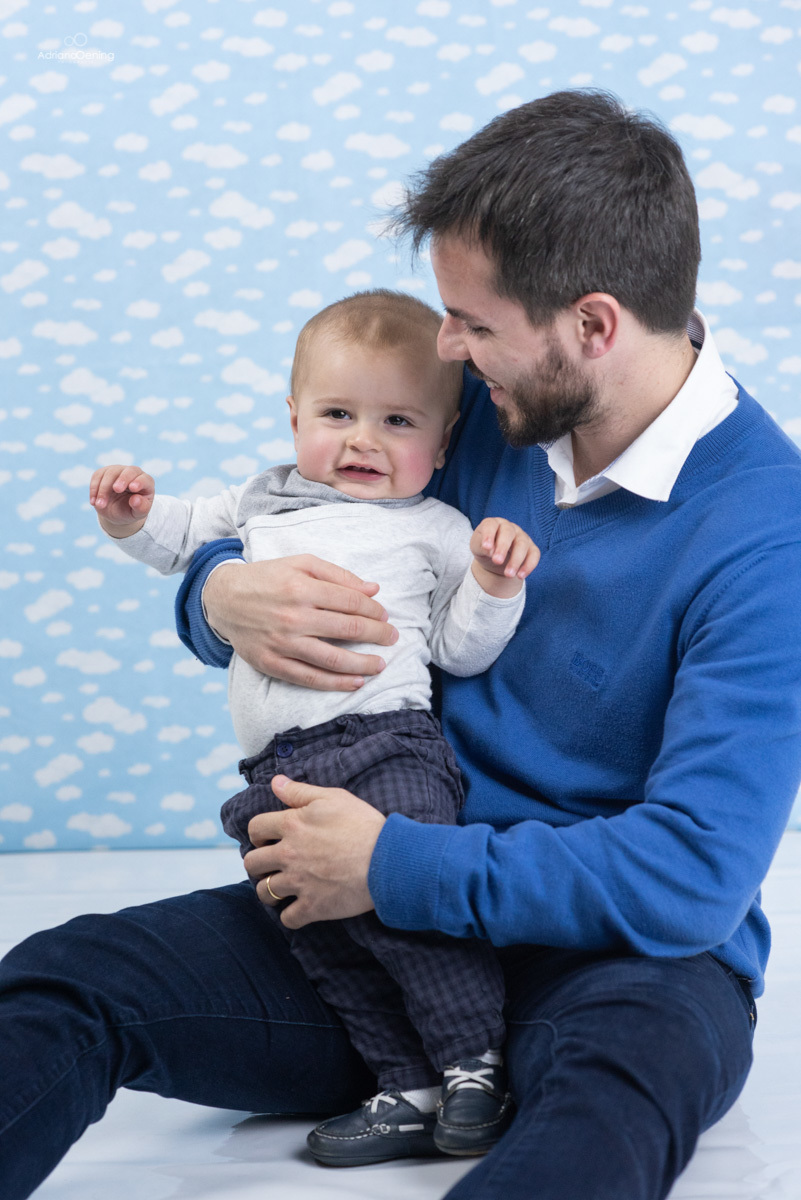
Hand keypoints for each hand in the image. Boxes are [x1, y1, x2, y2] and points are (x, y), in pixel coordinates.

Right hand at [90, 464, 154, 537]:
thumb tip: (135, 499)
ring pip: (110, 473)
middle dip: (122, 480)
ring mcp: (118, 471)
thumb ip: (141, 508)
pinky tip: (94, 502)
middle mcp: (133, 473)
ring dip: (103, 489)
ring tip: (100, 505)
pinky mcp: (104, 473)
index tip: (132, 488)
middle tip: (116, 489)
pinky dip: (94, 489)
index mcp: (146, 482)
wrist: (117, 512)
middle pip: (128, 471)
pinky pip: (97, 476)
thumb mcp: (138, 513)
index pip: (144, 479)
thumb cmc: (131, 511)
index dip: (139, 482)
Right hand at [203, 555, 398, 690]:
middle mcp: (293, 617)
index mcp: (302, 588)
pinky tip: (356, 682)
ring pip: (333, 659)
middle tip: (392, 638)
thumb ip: (338, 576)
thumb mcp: (301, 564)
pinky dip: (335, 683)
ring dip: (363, 663)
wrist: (222, 598)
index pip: (351, 602)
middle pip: (347, 629)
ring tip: (380, 664)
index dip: (374, 610)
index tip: (385, 615)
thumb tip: (373, 590)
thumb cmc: (267, 578)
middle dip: (377, 634)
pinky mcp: (272, 663)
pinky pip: (309, 678)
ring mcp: (282, 643)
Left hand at [243, 775, 384, 928]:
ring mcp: (299, 883)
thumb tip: (275, 782)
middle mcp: (288, 855)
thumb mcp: (333, 798)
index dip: (258, 833)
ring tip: (281, 888)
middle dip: (258, 863)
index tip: (268, 839)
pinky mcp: (312, 907)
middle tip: (272, 865)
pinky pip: (287, 918)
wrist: (387, 859)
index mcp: (291, 825)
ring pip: (264, 893)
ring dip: (269, 891)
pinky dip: (290, 915)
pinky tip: (298, 908)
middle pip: (252, 863)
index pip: (255, 828)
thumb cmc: (363, 824)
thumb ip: (300, 791)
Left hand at [470, 517, 539, 597]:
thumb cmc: (484, 550)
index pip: (491, 525)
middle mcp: (509, 527)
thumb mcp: (477, 548)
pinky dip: (529, 566)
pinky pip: (534, 554)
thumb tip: (490, 551)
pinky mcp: (531, 548)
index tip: (486, 547)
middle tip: (497, 561)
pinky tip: (520, 576)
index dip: (488, 534)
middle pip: (508, 533)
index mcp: (493, 524)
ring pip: (522, 544)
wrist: (495, 561)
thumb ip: (481, 547)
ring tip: (508, 574)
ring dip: (515, 560)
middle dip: (503, 547)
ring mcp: (522, 537)